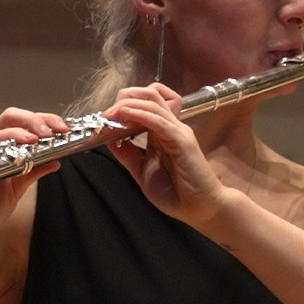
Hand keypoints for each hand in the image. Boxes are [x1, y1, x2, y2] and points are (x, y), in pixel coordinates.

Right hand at [0, 108, 67, 249]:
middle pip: (12, 117)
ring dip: (21, 130)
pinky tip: (15, 151)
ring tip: (38, 138)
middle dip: (36, 120)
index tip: (64, 130)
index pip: (25, 124)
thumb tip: (56, 160)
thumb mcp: (16, 190)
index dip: (45, 122)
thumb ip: (33, 173)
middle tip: (54, 131)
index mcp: (4, 148)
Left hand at [103, 84, 225, 227]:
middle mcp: (170, 126)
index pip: (145, 103)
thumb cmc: (176, 193)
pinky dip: (139, 114)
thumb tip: (110, 139)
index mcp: (161, 132)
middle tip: (107, 113)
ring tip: (111, 114)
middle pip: (149, 94)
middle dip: (125, 97)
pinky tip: (124, 115)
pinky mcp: (182, 140)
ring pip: (153, 101)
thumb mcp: (142, 172)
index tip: (105, 118)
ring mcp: (177, 131)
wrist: (199, 209)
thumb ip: (128, 155)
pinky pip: (158, 120)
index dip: (123, 105)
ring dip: (128, 104)